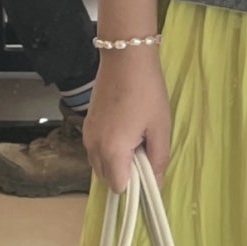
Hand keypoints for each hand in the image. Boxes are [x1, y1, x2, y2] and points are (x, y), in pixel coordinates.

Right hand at [83, 50, 171, 192]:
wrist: (125, 57)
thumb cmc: (146, 92)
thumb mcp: (160, 129)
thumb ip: (158, 161)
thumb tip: (156, 185)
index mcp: (112, 151)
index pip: (118, 188)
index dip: (134, 185)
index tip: (146, 170)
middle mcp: (93, 147)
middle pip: (107, 179)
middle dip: (124, 174)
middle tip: (142, 152)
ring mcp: (87, 136)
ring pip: (100, 166)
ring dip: (116, 163)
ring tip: (133, 140)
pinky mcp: (86, 125)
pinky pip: (96, 151)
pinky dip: (108, 151)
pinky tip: (123, 131)